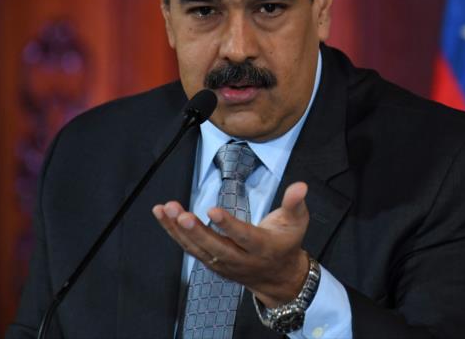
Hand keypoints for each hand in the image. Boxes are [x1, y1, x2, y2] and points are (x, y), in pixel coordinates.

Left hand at [152, 181, 309, 307]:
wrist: (279, 278)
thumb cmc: (287, 243)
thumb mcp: (297, 222)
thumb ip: (295, 203)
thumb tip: (300, 185)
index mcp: (262, 247)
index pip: (244, 237)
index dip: (228, 225)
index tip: (212, 210)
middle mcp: (240, 259)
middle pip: (215, 247)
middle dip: (196, 231)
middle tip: (180, 213)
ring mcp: (224, 264)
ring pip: (198, 249)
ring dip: (178, 230)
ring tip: (164, 209)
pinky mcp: (212, 263)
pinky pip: (191, 249)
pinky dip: (174, 233)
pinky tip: (163, 215)